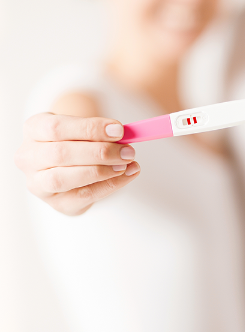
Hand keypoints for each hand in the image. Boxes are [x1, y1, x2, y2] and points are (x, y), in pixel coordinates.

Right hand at [15, 112, 139, 215]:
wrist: (75, 167)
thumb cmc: (79, 142)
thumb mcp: (84, 130)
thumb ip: (99, 132)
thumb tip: (125, 135)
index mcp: (33, 129)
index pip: (56, 127)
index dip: (89, 129)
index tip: (118, 130)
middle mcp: (29, 158)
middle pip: (60, 154)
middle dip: (99, 152)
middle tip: (127, 151)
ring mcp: (39, 184)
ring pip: (64, 178)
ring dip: (101, 171)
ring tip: (126, 164)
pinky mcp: (58, 203)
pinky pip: (83, 196)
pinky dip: (109, 185)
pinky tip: (126, 175)